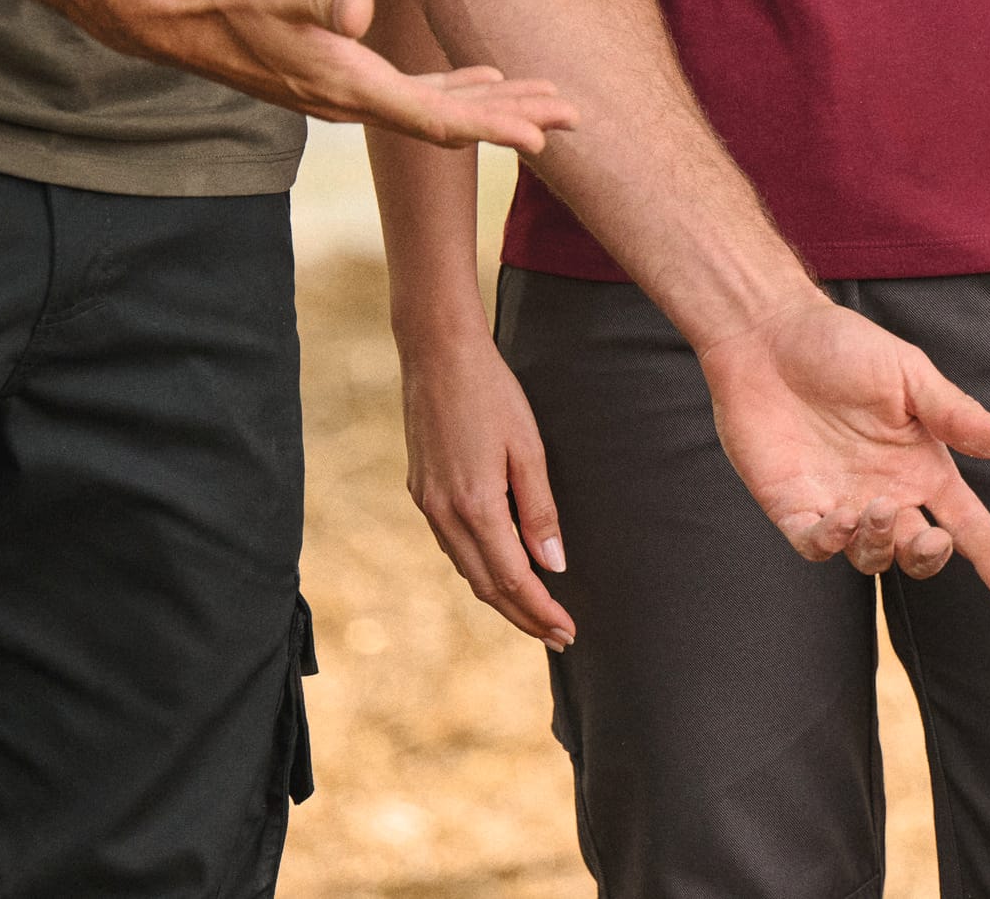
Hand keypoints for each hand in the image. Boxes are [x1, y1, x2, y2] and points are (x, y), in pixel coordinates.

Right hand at [123, 0, 577, 150]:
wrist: (177, 14)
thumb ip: (319, 0)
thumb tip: (358, 8)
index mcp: (349, 86)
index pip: (436, 119)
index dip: (494, 127)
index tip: (546, 137)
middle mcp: (354, 101)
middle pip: (449, 122)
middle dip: (514, 119)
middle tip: (577, 116)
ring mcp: (348, 93)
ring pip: (436, 110)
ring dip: (493, 106)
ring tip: (547, 102)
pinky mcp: (341, 76)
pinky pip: (415, 94)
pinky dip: (455, 91)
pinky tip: (481, 78)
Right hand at [399, 327, 573, 645]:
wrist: (437, 354)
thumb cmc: (491, 393)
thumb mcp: (528, 448)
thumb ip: (539, 510)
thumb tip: (554, 564)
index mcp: (475, 507)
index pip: (514, 580)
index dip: (542, 611)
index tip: (568, 630)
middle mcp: (444, 515)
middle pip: (487, 586)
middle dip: (523, 616)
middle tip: (558, 635)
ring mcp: (427, 505)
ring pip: (466, 569)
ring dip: (500, 596)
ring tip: (534, 611)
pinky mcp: (420, 491)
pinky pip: (452, 545)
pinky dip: (479, 566)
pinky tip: (499, 568)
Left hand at [696, 298, 989, 592]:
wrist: (770, 334)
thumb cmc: (843, 348)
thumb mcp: (910, 374)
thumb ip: (958, 415)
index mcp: (921, 465)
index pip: (965, 519)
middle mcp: (886, 493)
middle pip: (917, 551)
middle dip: (930, 557)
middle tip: (934, 540)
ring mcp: (839, 504)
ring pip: (869, 556)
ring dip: (880, 544)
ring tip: (877, 509)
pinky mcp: (794, 508)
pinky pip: (815, 545)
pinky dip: (830, 543)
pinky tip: (839, 520)